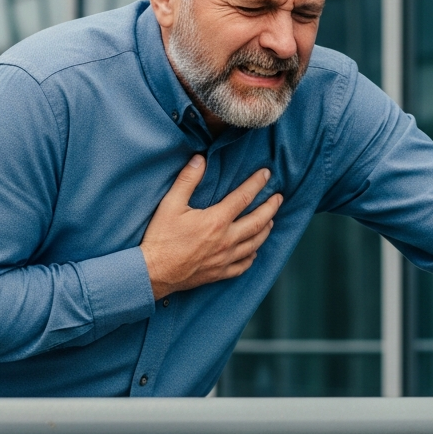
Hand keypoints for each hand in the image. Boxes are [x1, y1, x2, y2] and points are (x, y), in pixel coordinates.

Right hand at [140, 155, 281, 299]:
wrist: (153, 273)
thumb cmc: (160, 238)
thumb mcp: (170, 204)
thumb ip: (187, 180)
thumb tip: (200, 159)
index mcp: (217, 221)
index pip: (244, 197)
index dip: (257, 183)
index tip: (267, 175)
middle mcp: (226, 240)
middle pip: (258, 222)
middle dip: (271, 207)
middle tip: (279, 198)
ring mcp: (225, 259)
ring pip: (254, 243)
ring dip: (266, 230)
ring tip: (271, 220)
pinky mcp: (219, 273)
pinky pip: (243, 265)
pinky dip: (252, 256)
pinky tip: (254, 251)